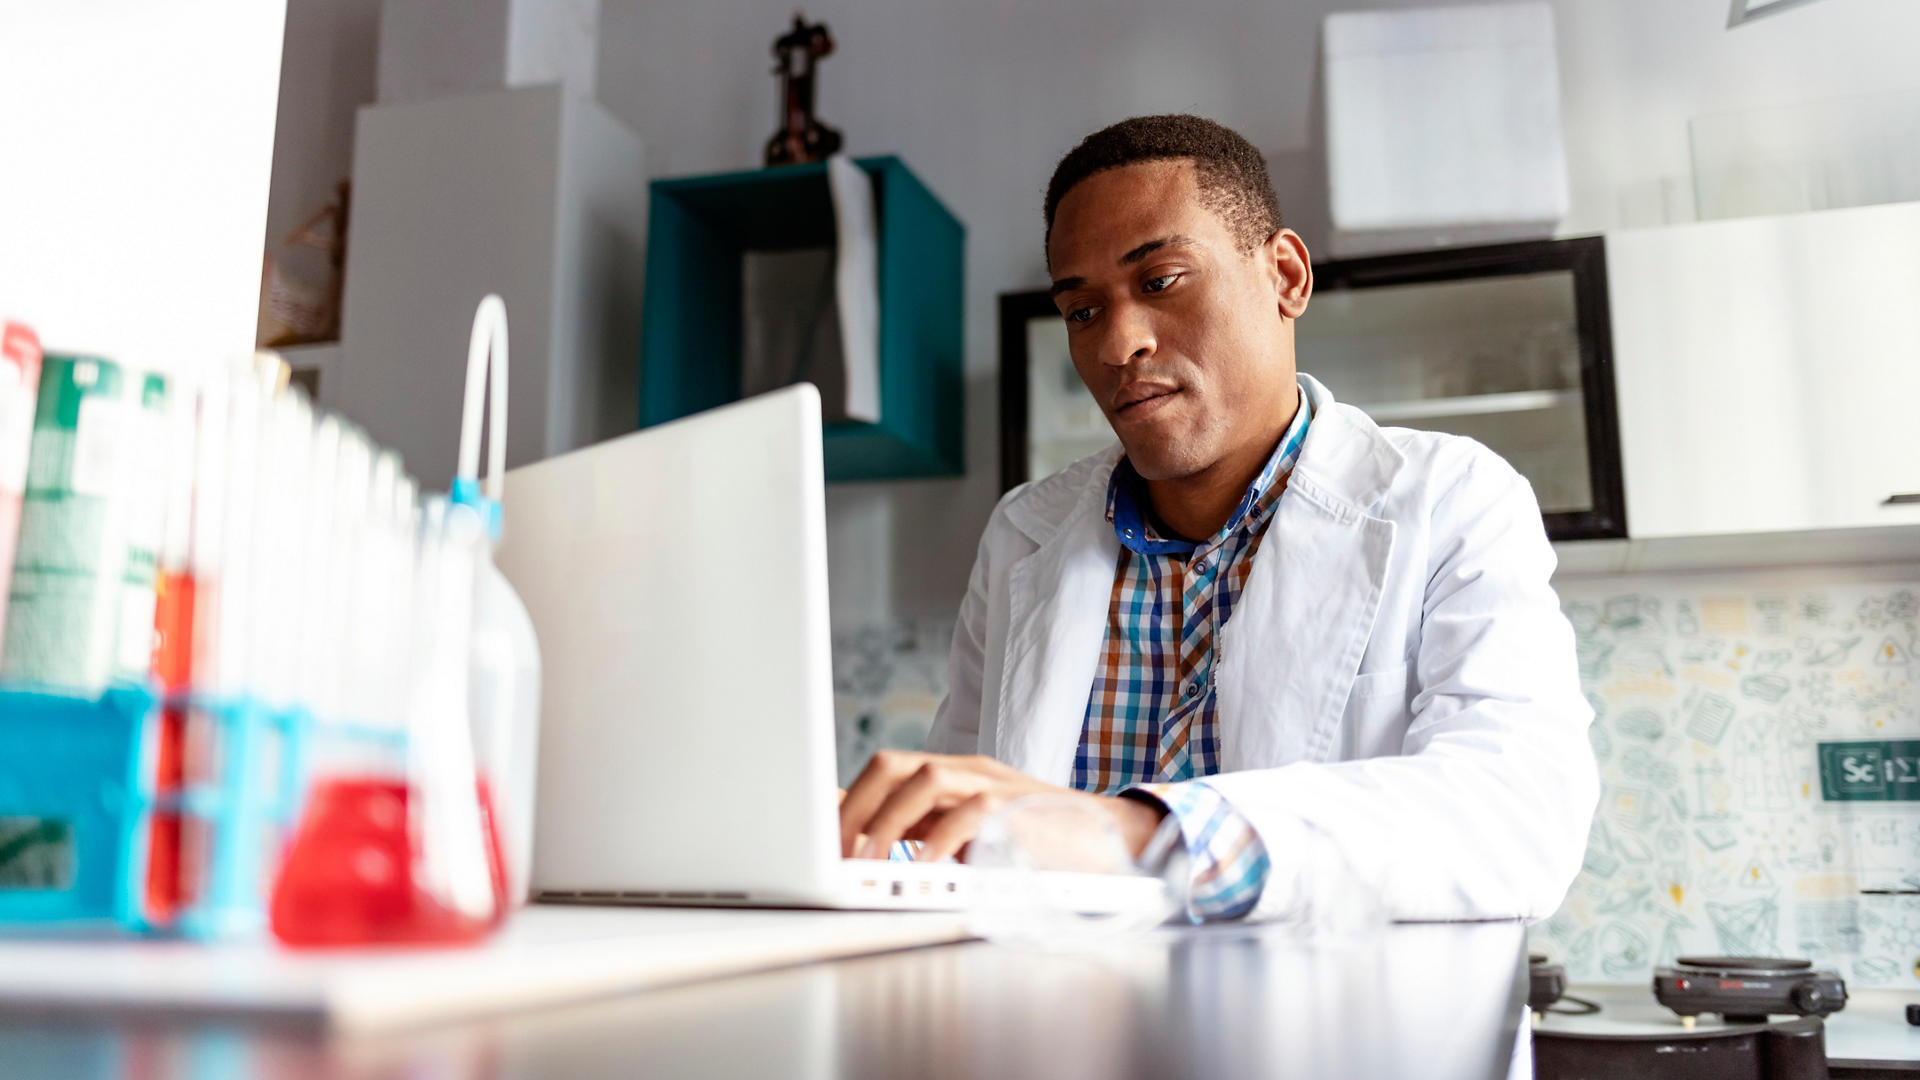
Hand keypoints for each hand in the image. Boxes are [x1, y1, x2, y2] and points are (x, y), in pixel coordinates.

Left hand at [837, 750, 1165, 863]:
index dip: (847, 799)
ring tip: (867, 860)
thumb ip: (920, 829)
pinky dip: (939, 840)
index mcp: (952, 774)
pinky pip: (970, 814)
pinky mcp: (1019, 809)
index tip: (818, 837)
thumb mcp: (966, 834)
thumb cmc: (1032, 842)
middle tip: (836, 851)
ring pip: (926, 779)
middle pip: (895, 765)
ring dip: (888, 821)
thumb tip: (854, 835)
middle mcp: (968, 771)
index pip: (886, 768)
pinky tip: (920, 867)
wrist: (1108, 839)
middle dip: (857, 807)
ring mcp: (994, 785)